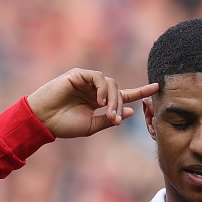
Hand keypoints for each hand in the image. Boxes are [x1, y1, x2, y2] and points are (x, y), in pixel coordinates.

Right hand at [27, 69, 158, 137]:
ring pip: (111, 83)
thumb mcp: (91, 126)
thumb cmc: (64, 125)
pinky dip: (103, 88)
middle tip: (115, 119)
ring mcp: (87, 81)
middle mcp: (95, 90)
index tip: (157, 88)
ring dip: (112, 99)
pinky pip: (98, 77)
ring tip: (106, 113)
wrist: (43, 120)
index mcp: (99, 102)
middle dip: (120, 105)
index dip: (140, 92)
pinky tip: (99, 101)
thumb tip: (131, 111)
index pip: (124, 95)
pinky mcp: (79, 74)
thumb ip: (110, 118)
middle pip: (119, 91)